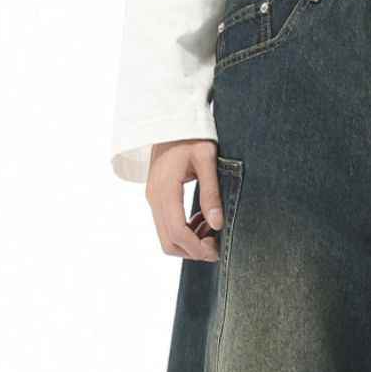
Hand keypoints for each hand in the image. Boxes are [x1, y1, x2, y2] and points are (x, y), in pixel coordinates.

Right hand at [146, 139, 223, 260]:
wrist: (171, 120)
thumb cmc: (192, 136)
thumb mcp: (207, 159)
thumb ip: (211, 192)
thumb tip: (218, 224)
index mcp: (165, 190)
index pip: (177, 232)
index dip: (197, 247)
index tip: (217, 250)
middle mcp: (154, 198)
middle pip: (168, 241)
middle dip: (193, 251)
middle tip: (217, 246)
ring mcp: (153, 199)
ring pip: (166, 237)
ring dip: (189, 243)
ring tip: (212, 230)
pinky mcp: (156, 198)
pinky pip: (167, 225)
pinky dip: (185, 232)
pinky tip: (202, 221)